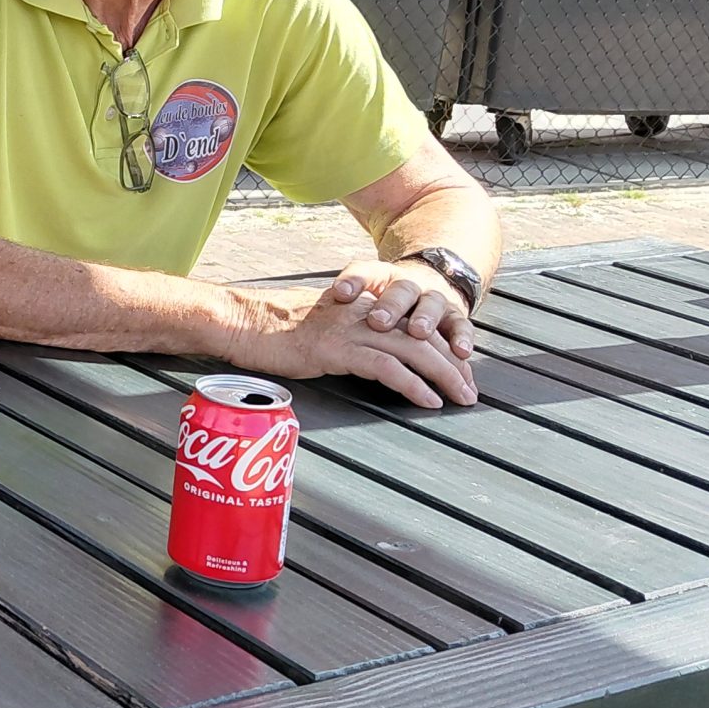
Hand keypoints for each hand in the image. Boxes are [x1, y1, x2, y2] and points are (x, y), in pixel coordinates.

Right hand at [227, 285, 476, 408]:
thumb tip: (363, 358)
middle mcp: (361, 313)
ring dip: (444, 376)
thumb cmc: (268, 330)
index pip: (412, 325)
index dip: (440, 347)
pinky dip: (413, 385)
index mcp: (359, 306)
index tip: (456, 371)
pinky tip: (428, 400)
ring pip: (413, 349)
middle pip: (422, 335)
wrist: (238, 321)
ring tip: (461, 398)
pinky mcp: (336, 349)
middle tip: (470, 391)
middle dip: (452, 364)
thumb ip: (343, 336)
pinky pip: (386, 366)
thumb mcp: (314, 327)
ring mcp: (349, 329)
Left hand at [328, 257, 475, 356]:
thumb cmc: (385, 298)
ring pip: (431, 305)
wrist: (427, 284)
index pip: (364, 273)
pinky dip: (461, 338)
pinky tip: (460, 352)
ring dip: (425, 319)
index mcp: (381, 276)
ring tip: (418, 332)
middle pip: (400, 291)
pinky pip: (460, 326)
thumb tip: (310, 311)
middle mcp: (408, 285)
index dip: (352, 282)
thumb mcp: (361, 296)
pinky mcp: (455, 316)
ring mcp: (433, 299)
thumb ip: (340, 302)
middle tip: (379, 321)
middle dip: (390, 306)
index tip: (340, 292)